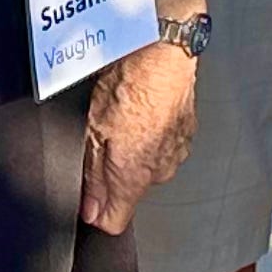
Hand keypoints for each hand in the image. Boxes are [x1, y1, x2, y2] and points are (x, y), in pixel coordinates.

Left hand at [80, 39, 198, 231]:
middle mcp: (160, 171)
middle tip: (100, 135)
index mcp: (135, 176)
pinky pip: (162, 146)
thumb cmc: (130, 81)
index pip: (114, 221)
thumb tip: (90, 211)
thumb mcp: (94, 129)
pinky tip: (141, 108)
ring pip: (145, 166)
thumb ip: (93, 177)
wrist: (165, 49)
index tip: (86, 194)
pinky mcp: (186, 133)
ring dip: (132, 149)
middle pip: (128, 191)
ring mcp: (177, 152)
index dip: (95, 210)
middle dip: (111, 171)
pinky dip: (150, 133)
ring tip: (121, 115)